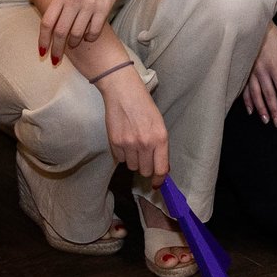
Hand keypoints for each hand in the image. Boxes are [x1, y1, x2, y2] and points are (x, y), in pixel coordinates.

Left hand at [37, 0, 124, 62]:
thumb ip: (58, 4)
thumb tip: (50, 27)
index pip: (47, 22)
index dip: (43, 40)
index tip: (42, 52)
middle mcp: (73, 0)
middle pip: (60, 32)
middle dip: (57, 49)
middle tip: (56, 59)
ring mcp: (89, 5)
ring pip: (76, 34)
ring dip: (73, 43)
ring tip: (73, 44)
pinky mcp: (104, 9)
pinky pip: (93, 31)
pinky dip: (89, 38)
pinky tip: (89, 37)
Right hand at [98, 66, 168, 181]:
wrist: (123, 92)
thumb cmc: (144, 106)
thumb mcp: (159, 124)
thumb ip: (160, 146)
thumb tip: (162, 167)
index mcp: (160, 138)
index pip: (161, 168)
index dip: (159, 179)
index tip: (156, 184)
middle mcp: (145, 143)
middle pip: (145, 171)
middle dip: (145, 167)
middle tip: (144, 156)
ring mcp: (129, 144)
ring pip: (132, 166)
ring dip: (133, 160)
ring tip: (133, 144)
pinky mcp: (115, 143)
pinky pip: (120, 159)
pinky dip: (122, 154)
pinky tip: (124, 140)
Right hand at [242, 22, 276, 123]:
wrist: (250, 25)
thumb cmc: (271, 34)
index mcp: (274, 66)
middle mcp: (262, 72)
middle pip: (269, 95)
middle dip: (275, 110)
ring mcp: (250, 73)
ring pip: (256, 95)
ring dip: (261, 109)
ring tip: (265, 120)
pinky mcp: (242, 72)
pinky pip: (244, 90)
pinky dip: (247, 101)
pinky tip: (251, 110)